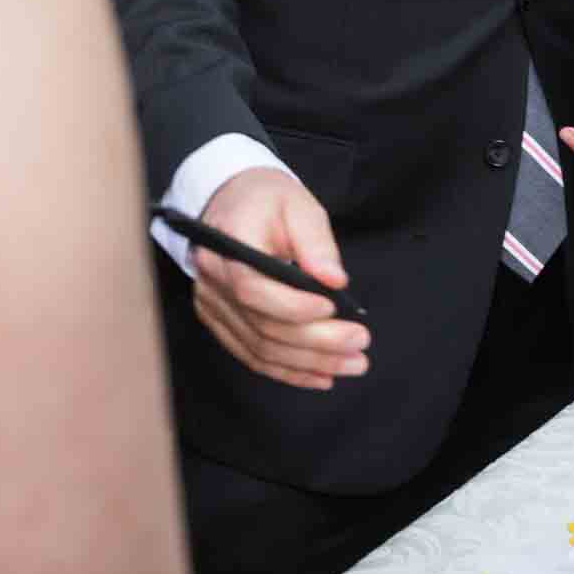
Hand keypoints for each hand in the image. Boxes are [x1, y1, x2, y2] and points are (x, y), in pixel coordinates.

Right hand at [190, 170, 369, 390]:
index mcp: (226, 245)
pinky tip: (321, 374)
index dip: (293, 306)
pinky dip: (287, 370)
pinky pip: (252, 354)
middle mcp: (212, 280)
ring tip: (351, 364)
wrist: (232, 201)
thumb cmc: (267, 200)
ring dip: (308, 363)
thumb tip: (335, 281)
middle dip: (316, 342)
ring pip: (259, 347)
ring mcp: (212, 304)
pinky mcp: (219, 320)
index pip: (253, 288)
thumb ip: (316, 242)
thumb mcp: (298, 205)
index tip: (334, 308)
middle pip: (262, 325)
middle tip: (360, 344)